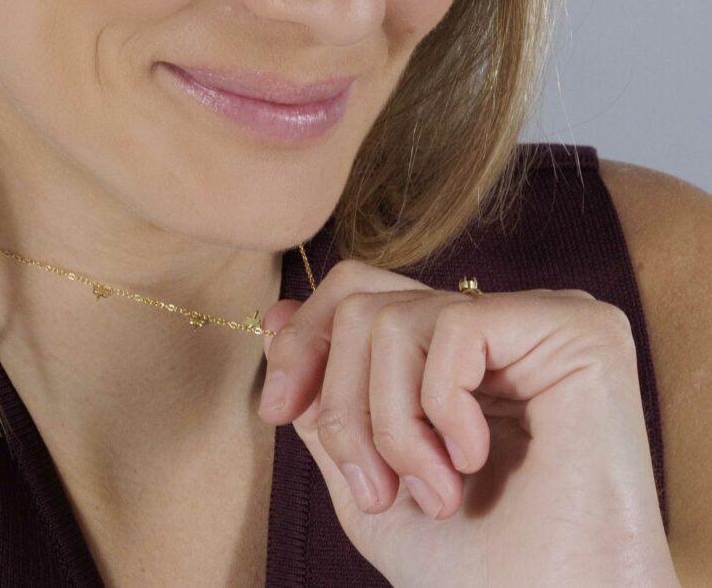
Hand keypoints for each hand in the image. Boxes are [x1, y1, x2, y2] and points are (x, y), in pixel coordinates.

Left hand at [256, 259, 678, 587]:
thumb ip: (322, 395)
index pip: (357, 294)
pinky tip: (474, 458)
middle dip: (340, 401)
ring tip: (433, 492)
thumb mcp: (364, 475)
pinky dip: (442, 405)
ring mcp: (541, 319)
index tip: (275, 410)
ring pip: (396, 317)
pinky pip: (456, 326)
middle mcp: (498, 325)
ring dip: (390, 424)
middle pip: (363, 300)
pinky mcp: (578, 328)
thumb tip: (276, 313)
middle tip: (374, 489)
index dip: (303, 344)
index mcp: (454, 355)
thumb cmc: (470, 570)